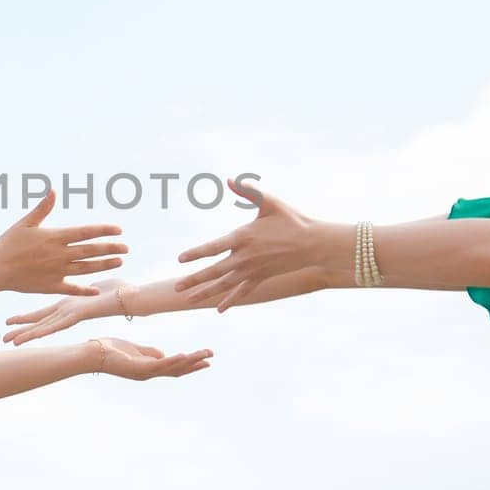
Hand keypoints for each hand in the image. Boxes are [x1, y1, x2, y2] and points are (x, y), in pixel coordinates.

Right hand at [0, 190, 125, 295]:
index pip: (85, 232)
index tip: (118, 229)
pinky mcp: (51, 286)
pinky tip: (96, 290)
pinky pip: (72, 288)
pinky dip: (85, 290)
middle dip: (110, 248)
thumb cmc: (8, 243)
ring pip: (86, 268)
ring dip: (104, 265)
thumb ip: (43, 208)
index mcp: (55, 237)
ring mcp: (56, 271)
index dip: (103, 230)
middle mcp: (59, 254)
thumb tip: (54, 190)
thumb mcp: (26, 223)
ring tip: (119, 262)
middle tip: (126, 247)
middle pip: (90, 251)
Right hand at [2, 278, 125, 344]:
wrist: (135, 298)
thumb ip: (87, 287)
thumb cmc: (121, 291)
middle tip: (4, 339)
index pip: (46, 315)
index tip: (12, 322)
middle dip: (22, 331)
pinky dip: (43, 330)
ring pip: (46, 327)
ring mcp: (73, 315)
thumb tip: (86, 284)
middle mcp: (69, 313)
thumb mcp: (97, 286)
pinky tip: (30, 336)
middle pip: (42, 323)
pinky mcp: (78, 314)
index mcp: (71, 307)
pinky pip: (58, 323)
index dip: (30, 319)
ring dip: (28, 334)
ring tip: (10, 341)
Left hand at [89, 337, 212, 379]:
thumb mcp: (133, 349)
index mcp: (148, 368)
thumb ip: (148, 352)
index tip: (205, 359)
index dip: (190, 364)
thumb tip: (164, 354)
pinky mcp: (138, 367)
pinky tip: (184, 355)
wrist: (90, 354)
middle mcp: (148, 373)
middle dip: (195, 364)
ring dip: (190, 361)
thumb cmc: (108, 350)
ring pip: (172, 368)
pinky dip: (173, 360)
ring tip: (205, 355)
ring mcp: (144, 372)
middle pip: (178, 370)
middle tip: (212, 357)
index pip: (174, 367)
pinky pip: (159, 365)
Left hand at [174, 179, 312, 310]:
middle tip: (176, 287)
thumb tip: (229, 179)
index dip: (196, 253)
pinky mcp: (261, 277)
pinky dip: (230, 300)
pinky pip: (243, 292)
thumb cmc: (291, 219)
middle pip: (214, 271)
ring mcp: (253, 270)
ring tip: (188, 300)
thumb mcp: (270, 202)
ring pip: (225, 285)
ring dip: (206, 293)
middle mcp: (245, 257)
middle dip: (194, 280)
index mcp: (243, 237)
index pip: (213, 247)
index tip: (180, 259)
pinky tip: (219, 309)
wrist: (313, 244)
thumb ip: (249, 192)